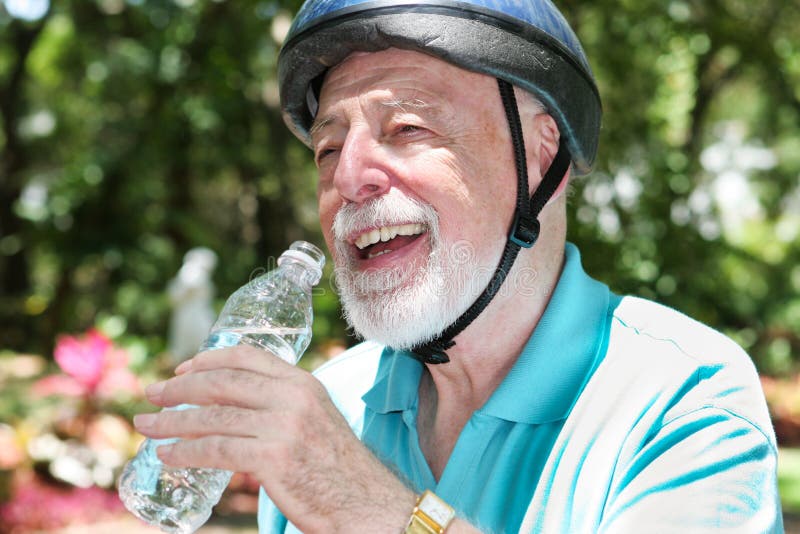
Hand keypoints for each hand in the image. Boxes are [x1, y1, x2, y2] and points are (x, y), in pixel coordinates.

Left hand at [132, 345, 415, 532]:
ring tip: (147, 426)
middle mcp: (293, 398)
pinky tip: (168, 456)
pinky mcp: (274, 459)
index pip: (247, 356)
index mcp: (303, 383)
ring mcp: (284, 427)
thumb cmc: (336, 468)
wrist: (366, 502)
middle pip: (223, 382)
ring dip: (172, 421)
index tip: (182, 369)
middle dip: (181, 388)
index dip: (208, 359)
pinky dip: (185, 452)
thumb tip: (233, 407)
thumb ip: (280, 406)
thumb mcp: (314, 420)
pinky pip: (216, 450)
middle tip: (153, 394)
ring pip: (213, 417)